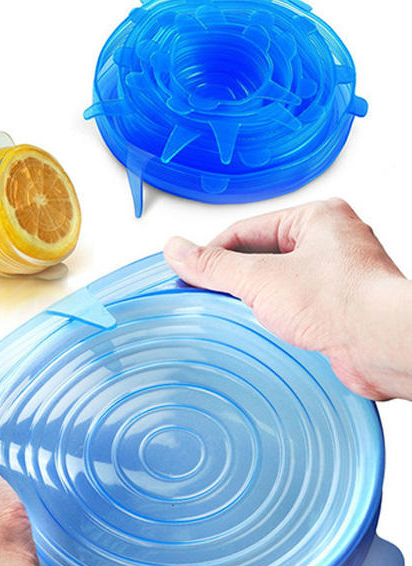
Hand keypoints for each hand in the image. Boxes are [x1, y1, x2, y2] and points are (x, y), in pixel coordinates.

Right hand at [164, 198, 411, 400]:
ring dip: (257, 301)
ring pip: (278, 283)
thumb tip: (178, 251)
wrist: (386, 347)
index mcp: (318, 218)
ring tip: (242, 313)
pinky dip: (276, 319)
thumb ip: (213, 266)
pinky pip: (294, 307)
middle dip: (236, 278)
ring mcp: (338, 277)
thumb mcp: (261, 279)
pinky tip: (267, 330)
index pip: (246, 230)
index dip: (213, 252)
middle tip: (210, 293)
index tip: (189, 271)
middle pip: (261, 256)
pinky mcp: (340, 309)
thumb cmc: (347, 303)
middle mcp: (332, 242)